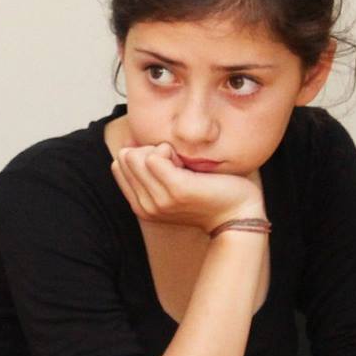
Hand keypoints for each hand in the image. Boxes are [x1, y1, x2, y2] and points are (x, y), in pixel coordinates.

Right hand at [110, 143, 264, 233]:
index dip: (141, 155)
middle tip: (177, 163)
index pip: (118, 164)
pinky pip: (154, 156)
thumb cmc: (208, 193)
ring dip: (161, 151)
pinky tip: (187, 163)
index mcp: (141, 206)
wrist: (237, 214)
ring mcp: (160, 200)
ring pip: (137, 155)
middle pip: (126, 157)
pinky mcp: (176, 190)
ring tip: (182, 164)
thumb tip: (128, 141)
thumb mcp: (170, 182)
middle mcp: (146, 207)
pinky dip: (170, 151)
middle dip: (149, 151)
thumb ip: (148, 167)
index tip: (166, 165)